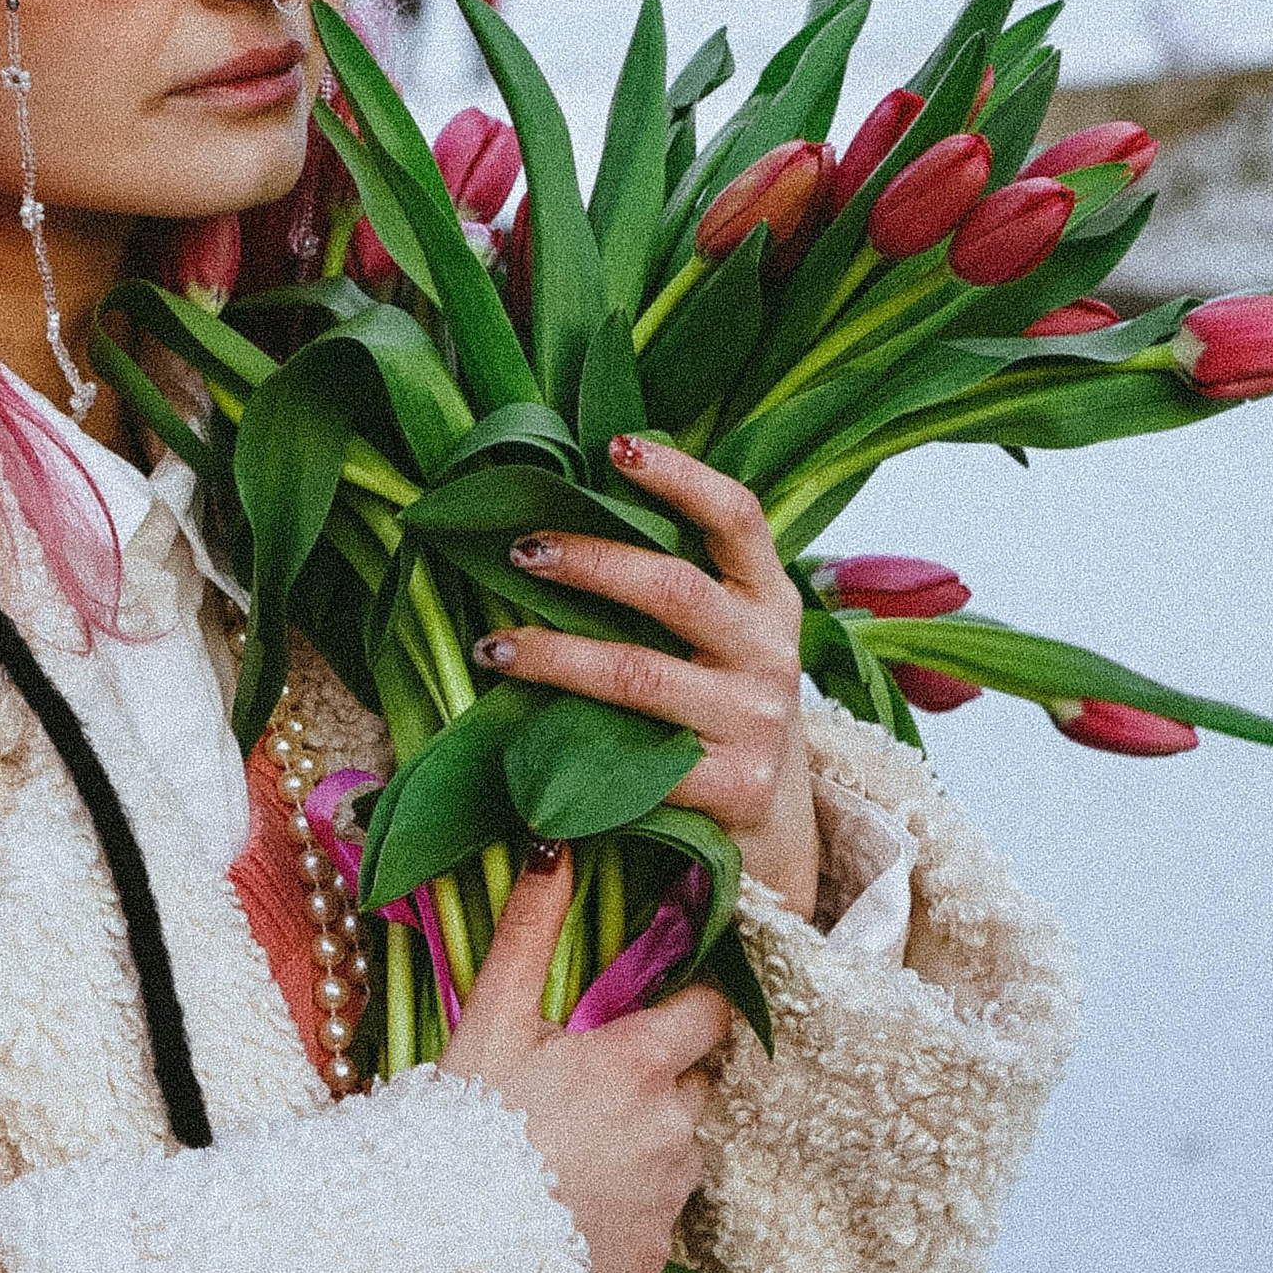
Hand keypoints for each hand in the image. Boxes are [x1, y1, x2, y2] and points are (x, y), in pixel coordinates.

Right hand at [441, 848, 730, 1272]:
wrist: (446, 1239)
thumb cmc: (467, 1118)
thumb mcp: (493, 1016)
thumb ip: (532, 929)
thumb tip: (555, 844)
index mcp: (640, 1060)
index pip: (711, 1013)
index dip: (685, 1009)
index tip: (648, 1015)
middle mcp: (673, 1124)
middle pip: (694, 1082)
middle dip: (657, 1079)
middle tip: (588, 1089)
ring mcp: (669, 1192)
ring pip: (679, 1149)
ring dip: (646, 1143)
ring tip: (575, 1148)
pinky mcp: (659, 1251)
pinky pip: (660, 1214)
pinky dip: (631, 1206)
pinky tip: (577, 1201)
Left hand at [477, 436, 820, 923]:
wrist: (777, 826)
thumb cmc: (723, 708)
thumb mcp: (725, 639)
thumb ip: (675, 584)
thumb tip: (563, 513)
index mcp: (769, 598)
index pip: (738, 517)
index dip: (682, 476)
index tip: (617, 445)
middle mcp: (770, 652)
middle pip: (673, 589)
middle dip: (588, 561)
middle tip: (520, 549)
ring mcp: (755, 721)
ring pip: (639, 674)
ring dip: (555, 655)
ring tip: (494, 644)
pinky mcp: (734, 787)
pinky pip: (638, 758)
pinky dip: (573, 745)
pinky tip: (525, 735)